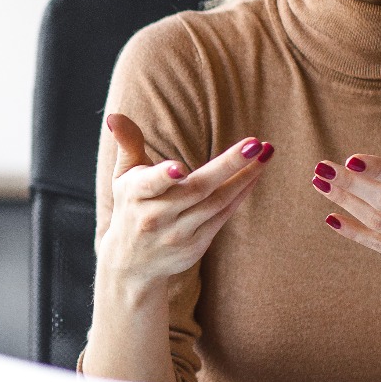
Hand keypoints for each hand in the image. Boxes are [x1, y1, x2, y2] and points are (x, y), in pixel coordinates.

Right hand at [98, 113, 269, 288]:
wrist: (130, 264)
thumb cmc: (130, 207)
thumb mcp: (122, 177)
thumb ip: (127, 145)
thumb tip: (115, 116)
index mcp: (135, 195)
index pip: (149, 185)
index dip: (164, 177)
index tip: (180, 168)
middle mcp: (156, 217)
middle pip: (196, 189)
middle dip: (227, 165)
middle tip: (254, 144)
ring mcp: (177, 234)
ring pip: (216, 202)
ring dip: (244, 177)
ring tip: (265, 152)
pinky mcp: (195, 246)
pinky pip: (222, 216)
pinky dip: (240, 194)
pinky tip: (255, 174)